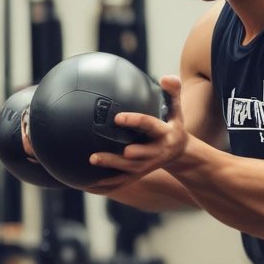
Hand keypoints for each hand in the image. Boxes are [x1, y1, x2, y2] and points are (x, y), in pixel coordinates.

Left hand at [88, 75, 187, 190]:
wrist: (179, 153)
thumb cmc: (172, 125)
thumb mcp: (177, 110)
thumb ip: (172, 92)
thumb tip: (166, 77)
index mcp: (163, 134)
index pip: (148, 126)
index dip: (134, 122)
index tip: (117, 117)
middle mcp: (155, 153)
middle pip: (134, 157)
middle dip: (116, 159)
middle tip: (94, 156)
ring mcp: (146, 167)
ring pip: (125, 172)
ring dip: (107, 171)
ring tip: (88, 164)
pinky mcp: (139, 175)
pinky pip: (120, 183)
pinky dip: (104, 186)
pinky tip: (85, 185)